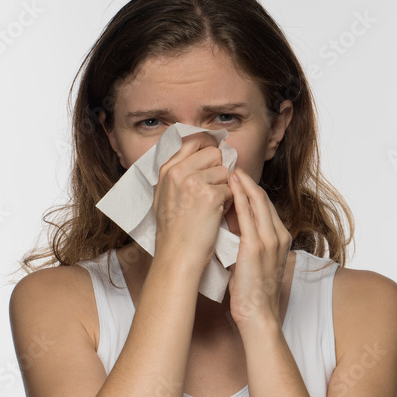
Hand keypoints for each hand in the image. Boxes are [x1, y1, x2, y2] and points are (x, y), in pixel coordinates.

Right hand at [151, 132, 233, 269]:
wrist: (177, 255)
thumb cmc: (174, 230)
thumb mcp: (165, 195)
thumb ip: (179, 174)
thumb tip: (201, 156)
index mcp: (168, 169)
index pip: (193, 140)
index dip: (208, 146)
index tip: (215, 156)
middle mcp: (179, 171)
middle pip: (214, 153)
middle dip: (219, 169)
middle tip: (214, 188)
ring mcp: (194, 182)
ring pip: (225, 171)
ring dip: (226, 187)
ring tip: (213, 205)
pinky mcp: (211, 195)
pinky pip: (232, 189)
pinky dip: (229, 202)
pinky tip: (217, 214)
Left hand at [226, 168, 291, 331]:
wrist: (258, 314)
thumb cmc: (252, 292)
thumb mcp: (254, 261)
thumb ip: (247, 241)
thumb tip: (231, 224)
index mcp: (281, 239)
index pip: (266, 206)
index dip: (252, 190)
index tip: (238, 177)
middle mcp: (279, 236)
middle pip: (264, 199)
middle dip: (248, 181)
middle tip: (232, 165)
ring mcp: (270, 240)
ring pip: (258, 202)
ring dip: (243, 183)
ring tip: (230, 169)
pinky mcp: (256, 247)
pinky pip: (248, 215)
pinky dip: (240, 198)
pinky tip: (230, 187)